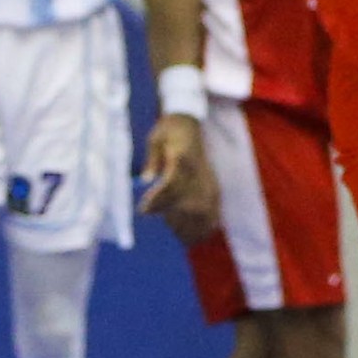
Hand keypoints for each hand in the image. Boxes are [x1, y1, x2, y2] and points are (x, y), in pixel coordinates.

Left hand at [139, 115, 217, 238]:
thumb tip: (144, 181)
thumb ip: (151, 161)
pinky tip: (197, 235)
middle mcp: (198, 174)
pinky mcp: (214, 188)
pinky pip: (215, 212)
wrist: (189, 123)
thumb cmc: (168, 131)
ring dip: (190, 228)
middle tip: (163, 223)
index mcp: (182, 159)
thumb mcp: (155, 140)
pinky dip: (206, 226)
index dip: (157, 202)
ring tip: (179, 235)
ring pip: (203, 213)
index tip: (143, 210)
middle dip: (173, 220)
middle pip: (188, 206)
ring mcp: (209, 182)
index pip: (172, 186)